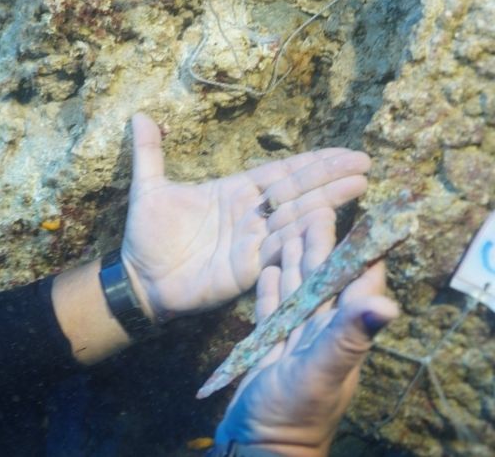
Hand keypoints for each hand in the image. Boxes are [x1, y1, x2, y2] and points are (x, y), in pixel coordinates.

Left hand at [120, 113, 369, 319]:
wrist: (138, 278)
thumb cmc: (147, 234)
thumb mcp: (148, 188)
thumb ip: (149, 152)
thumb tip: (139, 115)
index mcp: (234, 193)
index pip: (280, 173)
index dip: (311, 163)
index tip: (344, 152)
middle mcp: (250, 216)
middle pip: (296, 192)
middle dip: (329, 178)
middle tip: (364, 164)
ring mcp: (252, 243)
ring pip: (294, 219)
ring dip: (325, 203)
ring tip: (357, 186)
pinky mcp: (247, 269)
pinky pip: (279, 251)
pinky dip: (301, 239)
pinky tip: (327, 225)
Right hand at [214, 219, 398, 455]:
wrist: (257, 447)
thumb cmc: (291, 416)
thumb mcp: (319, 372)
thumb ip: (348, 337)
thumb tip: (385, 303)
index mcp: (340, 335)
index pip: (357, 284)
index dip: (360, 250)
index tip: (361, 217)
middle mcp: (322, 334)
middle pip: (325, 281)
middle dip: (322, 245)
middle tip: (316, 208)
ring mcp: (296, 342)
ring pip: (298, 291)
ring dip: (295, 260)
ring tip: (290, 229)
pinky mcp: (270, 350)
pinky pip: (273, 311)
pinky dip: (270, 288)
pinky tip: (266, 270)